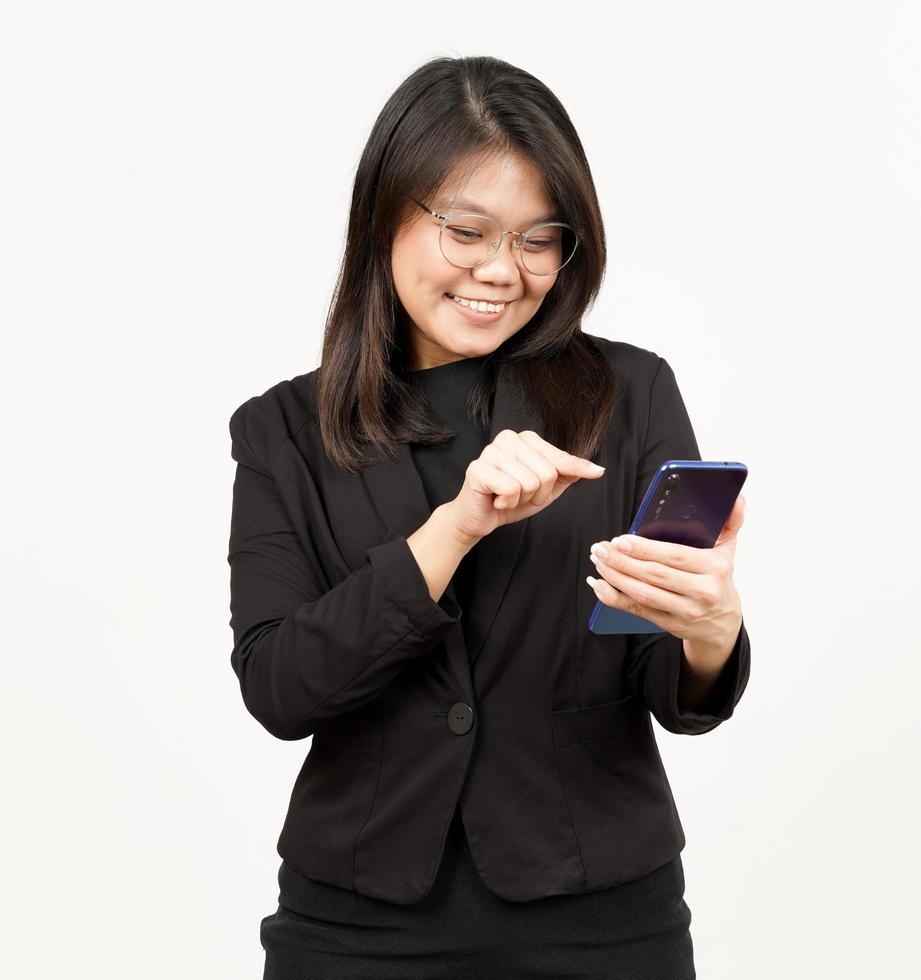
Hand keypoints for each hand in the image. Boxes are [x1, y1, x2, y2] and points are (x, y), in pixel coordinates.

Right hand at [446, 429, 605, 545]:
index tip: (555, 489)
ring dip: (521, 500)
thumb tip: (599, 470)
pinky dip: (507, 503)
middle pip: (548, 473)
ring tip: (506, 497)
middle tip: (519, 496)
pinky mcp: (478, 468)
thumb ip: (570, 473)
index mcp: (527, 438)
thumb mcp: (548, 487)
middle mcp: (509, 438)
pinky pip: (511, 489)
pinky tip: (496, 500)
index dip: (560, 481)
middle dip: (538, 495)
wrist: (480, 517)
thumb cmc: (512, 499)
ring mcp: (491, 451)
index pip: (561, 460)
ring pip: (530, 483)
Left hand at [587, 493, 745, 647]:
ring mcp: (685, 611)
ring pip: (643, 593)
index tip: (620, 539)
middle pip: (654, 575)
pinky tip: (599, 585)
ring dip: (615, 577)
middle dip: (622, 560)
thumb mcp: (728, 549)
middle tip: (601, 548)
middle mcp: (701, 592)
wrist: (723, 622)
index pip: (674, 556)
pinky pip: (637, 610)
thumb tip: (737, 496)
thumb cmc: (718, 577)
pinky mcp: (670, 625)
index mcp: (714, 568)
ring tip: (599, 561)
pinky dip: (614, 598)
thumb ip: (731, 521)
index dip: (644, 549)